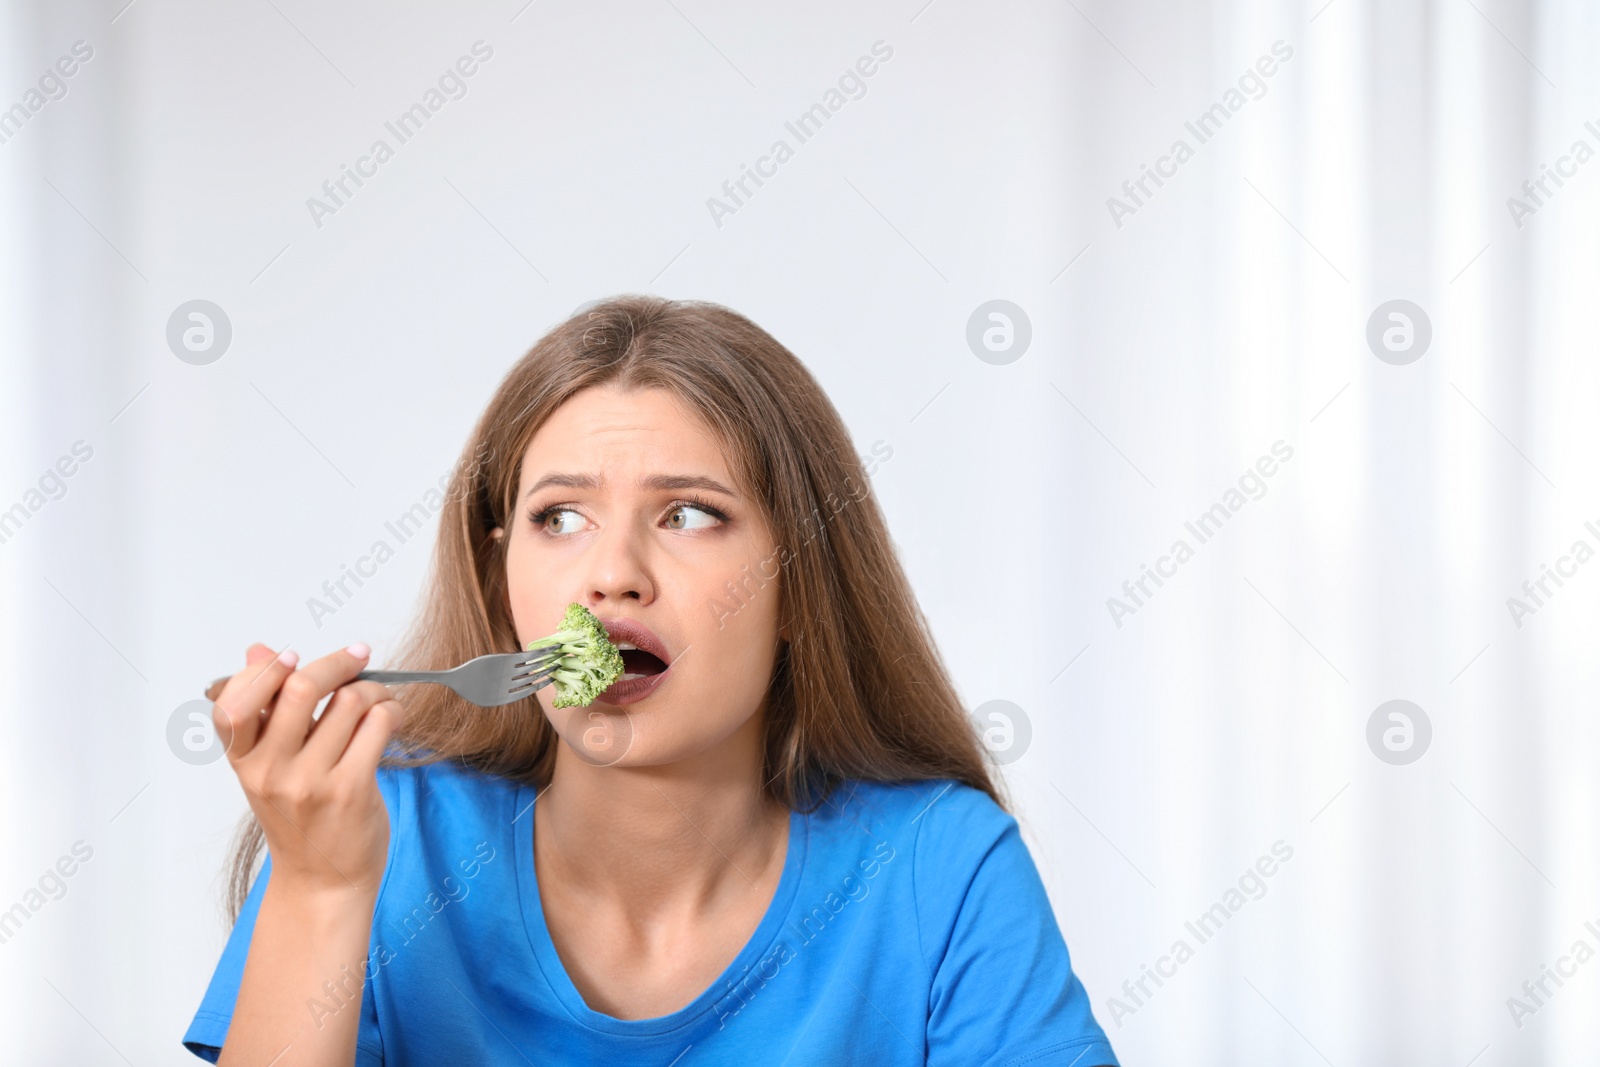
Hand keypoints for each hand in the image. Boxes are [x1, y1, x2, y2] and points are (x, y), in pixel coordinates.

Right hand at [212, 642, 400, 897]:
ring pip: (350, 702)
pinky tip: (392, 719)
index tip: (293, 656)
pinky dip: (392, 711)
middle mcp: (271, 771)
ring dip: (374, 690)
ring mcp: (311, 782)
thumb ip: (266, 709)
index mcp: (244, 761)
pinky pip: (378, 725)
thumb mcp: (270, 767)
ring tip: (379, 701)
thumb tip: (258, 650)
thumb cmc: (301, 819)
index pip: (233, 703)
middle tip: (357, 656)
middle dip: (337, 663)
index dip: (263, 671)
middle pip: (301, 687)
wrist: (322, 882)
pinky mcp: (351, 790)